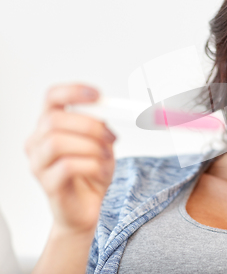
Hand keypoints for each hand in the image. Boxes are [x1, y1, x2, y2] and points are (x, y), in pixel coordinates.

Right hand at [25, 83, 116, 233]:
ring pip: (57, 142)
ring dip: (91, 147)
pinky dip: (92, 166)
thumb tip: (116, 109)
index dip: (73, 92)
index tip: (98, 95)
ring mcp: (39, 164)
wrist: (88, 208)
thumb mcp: (103, 143)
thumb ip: (102, 126)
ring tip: (106, 157)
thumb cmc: (92, 173)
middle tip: (111, 137)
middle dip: (90, 126)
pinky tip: (101, 172)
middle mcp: (38, 142)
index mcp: (50, 126)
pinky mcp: (47, 184)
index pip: (52, 98)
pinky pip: (67, 166)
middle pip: (54, 120)